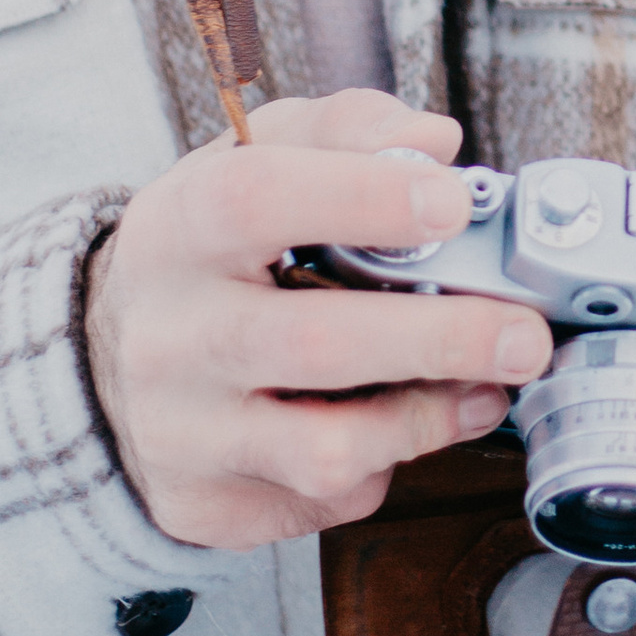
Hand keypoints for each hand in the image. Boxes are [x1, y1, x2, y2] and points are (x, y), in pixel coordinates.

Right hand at [85, 90, 553, 551]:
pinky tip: (395, 426)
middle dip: (441, 339)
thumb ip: (349, 129)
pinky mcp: (200, 506)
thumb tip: (438, 144)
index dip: (363, 199)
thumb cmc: (214, 246)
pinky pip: (320, 502)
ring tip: (483, 388)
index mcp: (176, 230)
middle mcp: (166, 337)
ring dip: (428, 420)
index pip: (256, 201)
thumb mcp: (256, 158)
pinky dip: (380, 466)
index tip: (453, 203)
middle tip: (525, 335)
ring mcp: (178, 434)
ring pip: (326, 450)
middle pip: (314, 344)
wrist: (110, 356)